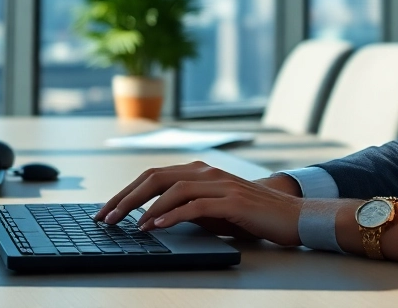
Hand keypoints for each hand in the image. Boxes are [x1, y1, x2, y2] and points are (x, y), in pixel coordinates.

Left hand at [93, 161, 303, 246]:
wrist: (292, 215)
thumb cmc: (250, 214)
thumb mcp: (211, 209)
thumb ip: (186, 207)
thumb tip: (151, 217)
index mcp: (200, 171)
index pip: (153, 175)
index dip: (126, 191)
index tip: (106, 210)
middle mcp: (207, 172)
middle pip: (156, 177)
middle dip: (126, 197)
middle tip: (105, 217)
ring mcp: (220, 184)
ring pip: (173, 188)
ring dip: (145, 207)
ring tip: (127, 224)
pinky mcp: (232, 201)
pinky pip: (195, 205)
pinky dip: (172, 215)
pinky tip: (156, 226)